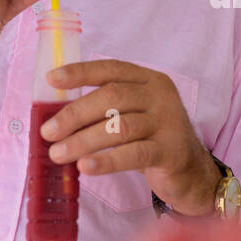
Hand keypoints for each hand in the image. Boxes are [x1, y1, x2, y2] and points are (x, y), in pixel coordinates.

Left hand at [39, 59, 220, 215]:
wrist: (192, 171)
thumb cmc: (153, 140)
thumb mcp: (134, 115)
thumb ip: (106, 109)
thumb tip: (56, 115)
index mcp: (149, 80)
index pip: (112, 69)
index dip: (80, 72)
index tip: (51, 80)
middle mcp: (161, 95)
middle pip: (112, 96)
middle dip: (75, 114)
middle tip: (48, 132)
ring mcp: (169, 122)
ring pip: (120, 127)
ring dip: (83, 140)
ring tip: (58, 154)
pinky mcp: (171, 151)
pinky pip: (134, 154)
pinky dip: (107, 160)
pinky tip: (86, 167)